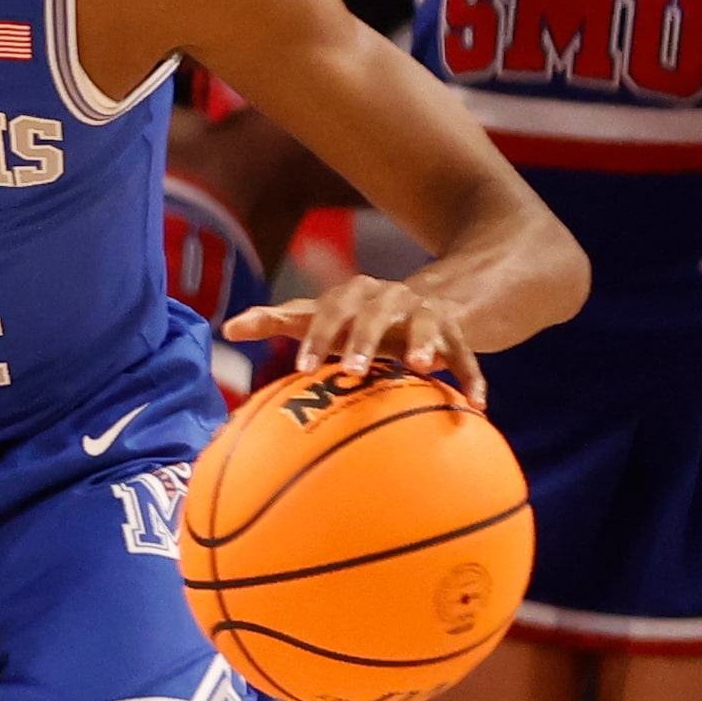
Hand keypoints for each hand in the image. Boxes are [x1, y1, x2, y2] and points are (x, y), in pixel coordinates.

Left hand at [225, 276, 484, 405]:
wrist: (427, 298)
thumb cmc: (357, 318)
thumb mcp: (320, 315)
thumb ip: (277, 321)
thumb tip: (225, 327)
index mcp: (351, 295)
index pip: (325, 311)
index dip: (314, 337)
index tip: (300, 369)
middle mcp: (388, 297)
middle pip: (373, 314)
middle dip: (362, 339)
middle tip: (352, 370)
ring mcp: (425, 312)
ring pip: (426, 323)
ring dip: (424, 343)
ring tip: (422, 367)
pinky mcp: (458, 331)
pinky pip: (468, 353)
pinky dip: (472, 377)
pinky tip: (476, 405)